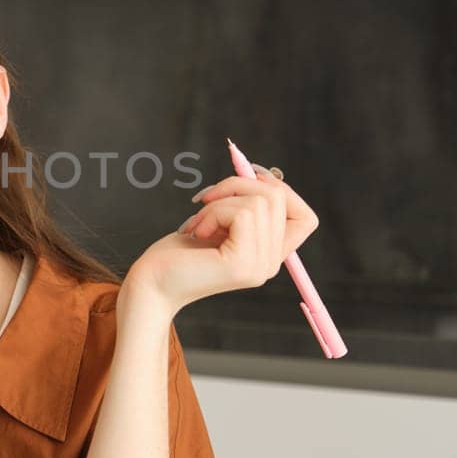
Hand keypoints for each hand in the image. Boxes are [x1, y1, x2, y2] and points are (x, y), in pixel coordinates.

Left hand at [125, 166, 318, 315]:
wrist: (150, 284)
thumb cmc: (177, 253)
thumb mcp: (218, 221)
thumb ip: (244, 204)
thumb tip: (262, 173)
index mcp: (269, 254)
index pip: (306, 218)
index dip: (282, 190)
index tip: (246, 184)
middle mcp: (271, 264)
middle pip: (279, 196)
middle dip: (237, 184)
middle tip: (205, 200)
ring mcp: (260, 266)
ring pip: (260, 200)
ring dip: (220, 199)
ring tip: (197, 221)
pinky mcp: (243, 264)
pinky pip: (244, 212)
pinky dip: (214, 211)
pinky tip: (195, 230)